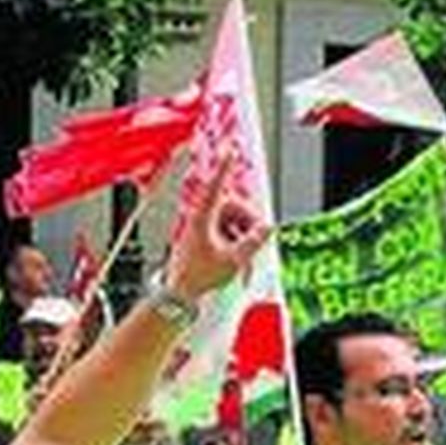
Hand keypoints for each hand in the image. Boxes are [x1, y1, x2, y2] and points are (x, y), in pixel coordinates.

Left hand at [167, 153, 271, 299]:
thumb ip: (253, 240)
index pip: (216, 186)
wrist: (180, 293)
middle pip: (230, 206)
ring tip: (243, 254)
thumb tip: (265, 227)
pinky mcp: (199, 238)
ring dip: (240, 233)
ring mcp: (198, 229)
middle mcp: (199, 219)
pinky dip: (233, 241)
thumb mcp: (233, 259)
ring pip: (228, 220)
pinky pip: (222, 231)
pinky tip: (236, 257)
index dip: (224, 168)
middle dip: (246, 219)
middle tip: (257, 236)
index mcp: (202, 218)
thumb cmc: (198, 276)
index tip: (230, 151)